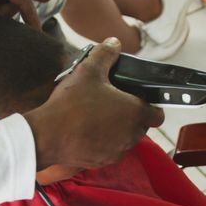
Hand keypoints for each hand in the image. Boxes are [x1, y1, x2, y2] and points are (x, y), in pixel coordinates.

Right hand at [23, 38, 164, 169]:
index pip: (157, 115)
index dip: (151, 106)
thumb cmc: (71, 105)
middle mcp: (130, 136)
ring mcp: (116, 151)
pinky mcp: (101, 162)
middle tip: (112, 103)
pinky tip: (85, 130)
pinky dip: (102, 142)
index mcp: (134, 113)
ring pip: (124, 139)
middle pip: (141, 126)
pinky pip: (108, 151)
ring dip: (117, 129)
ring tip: (96, 116)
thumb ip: (105, 54)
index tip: (138, 99)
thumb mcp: (88, 70)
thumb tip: (113, 43)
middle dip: (131, 116)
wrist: (47, 136)